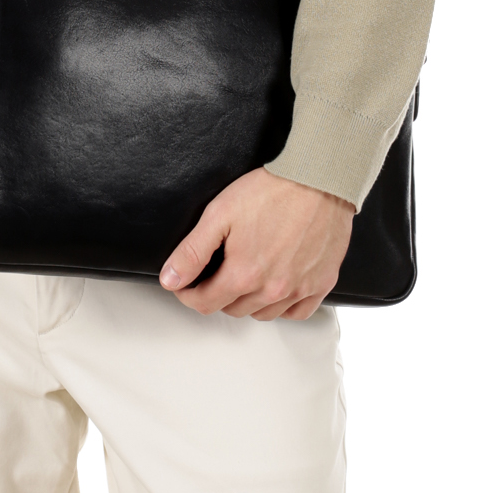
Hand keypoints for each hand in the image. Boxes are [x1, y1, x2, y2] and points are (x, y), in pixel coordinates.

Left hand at [159, 168, 354, 320]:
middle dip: (218, 294)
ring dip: (248, 301)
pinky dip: (283, 306)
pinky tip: (276, 286)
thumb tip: (170, 280)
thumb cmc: (272, 191)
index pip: (204, 303)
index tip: (186, 285)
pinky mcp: (322, 284)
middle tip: (216, 273)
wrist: (318, 179)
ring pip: (263, 313)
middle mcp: (272, 290)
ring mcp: (299, 289)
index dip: (188, 294)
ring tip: (245, 276)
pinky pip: (298, 313)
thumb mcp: (219, 214)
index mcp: (244, 274)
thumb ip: (192, 252)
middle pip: (233, 309)